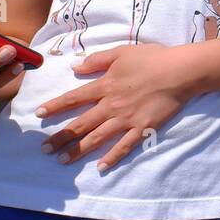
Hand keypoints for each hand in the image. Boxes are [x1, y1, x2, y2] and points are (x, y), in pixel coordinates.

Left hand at [35, 43, 196, 172]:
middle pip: (80, 124)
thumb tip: (75, 66)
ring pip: (97, 138)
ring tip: (62, 161)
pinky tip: (100, 167)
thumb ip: (97, 60)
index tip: (38, 115)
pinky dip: (112, 157)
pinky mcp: (142, 128)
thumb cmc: (153, 58)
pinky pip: (124, 146)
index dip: (55, 106)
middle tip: (43, 149)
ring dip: (78, 150)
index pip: (74, 98)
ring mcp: (126, 119)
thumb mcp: (122, 52)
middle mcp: (111, 105)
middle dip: (60, 137)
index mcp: (105, 86)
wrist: (180, 71)